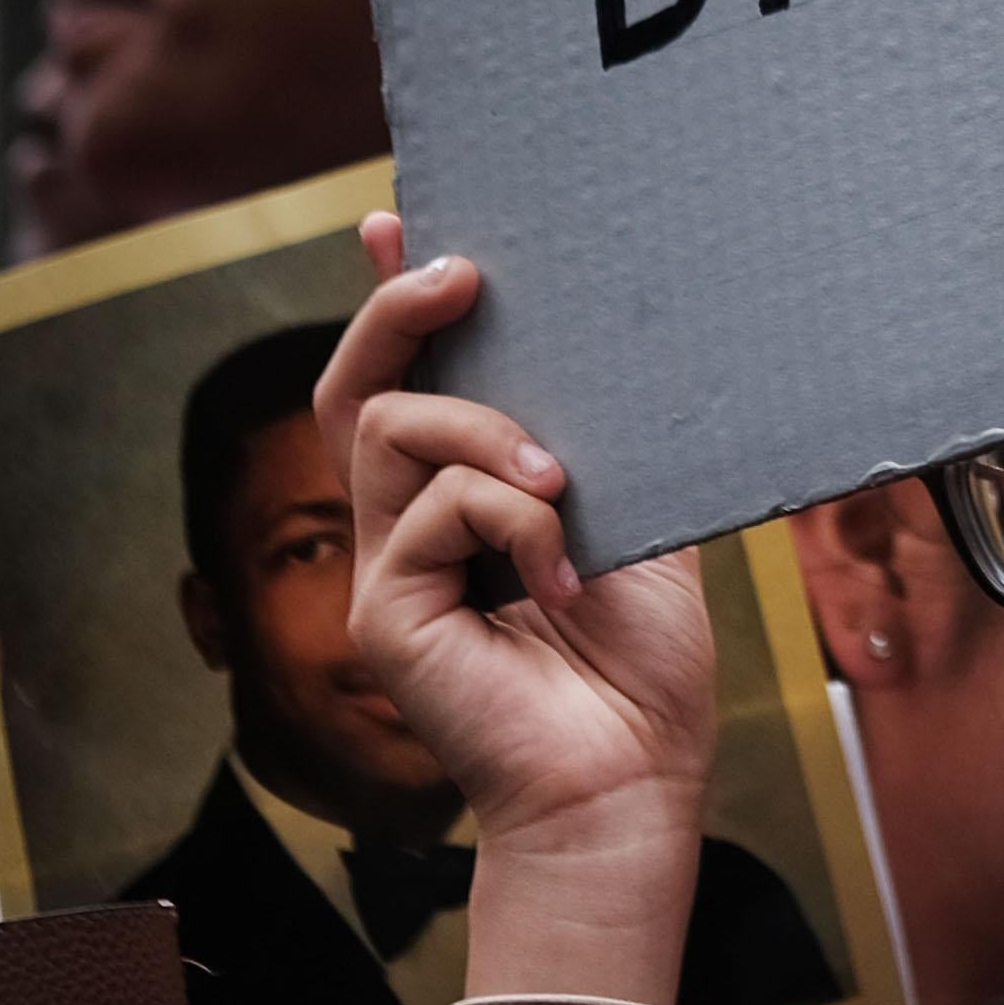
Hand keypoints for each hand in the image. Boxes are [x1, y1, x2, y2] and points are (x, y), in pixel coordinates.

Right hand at [324, 222, 723, 907]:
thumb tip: (622, 350)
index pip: (406, 384)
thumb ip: (614, 451)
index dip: (390, 300)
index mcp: (466, 503)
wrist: (633, 785)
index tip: (394, 220)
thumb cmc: (645, 673)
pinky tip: (564, 578)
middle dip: (394, 311)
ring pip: (394, 428)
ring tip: (563, 486)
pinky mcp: (385, 613)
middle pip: (358, 390)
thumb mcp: (645, 528)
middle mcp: (411, 529)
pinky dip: (513, 521)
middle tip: (455, 271)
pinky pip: (434, 510)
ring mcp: (389, 570)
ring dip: (488, 432)